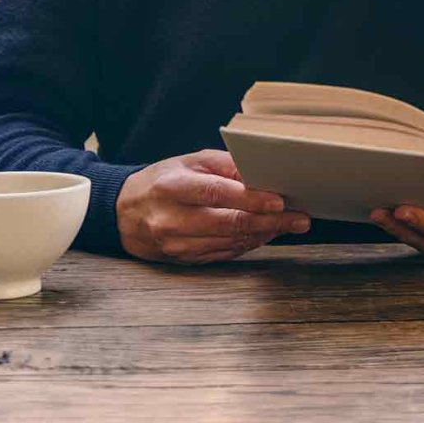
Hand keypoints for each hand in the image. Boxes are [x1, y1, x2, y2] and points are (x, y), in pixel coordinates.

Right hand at [117, 150, 309, 263]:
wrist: (123, 213)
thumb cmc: (162, 181)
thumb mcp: (189, 162)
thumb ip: (225, 166)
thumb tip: (261, 174)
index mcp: (173, 188)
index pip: (218, 194)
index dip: (251, 199)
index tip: (280, 201)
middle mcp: (172, 219)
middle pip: (229, 223)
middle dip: (270, 221)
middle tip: (300, 219)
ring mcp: (176, 244)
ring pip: (229, 242)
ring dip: (263, 234)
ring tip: (289, 225)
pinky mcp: (182, 259)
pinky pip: (222, 254)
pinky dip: (247, 244)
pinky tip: (264, 235)